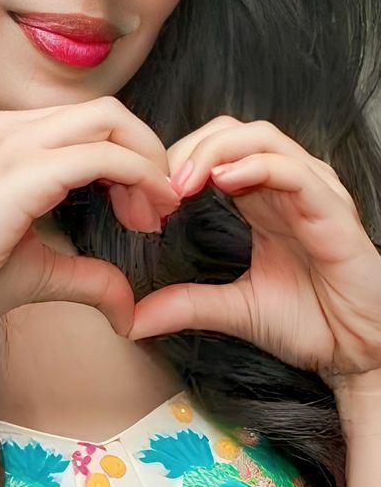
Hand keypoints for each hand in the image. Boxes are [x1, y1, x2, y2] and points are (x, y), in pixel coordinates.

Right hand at [0, 97, 179, 335]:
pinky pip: (103, 156)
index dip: (130, 160)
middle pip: (110, 113)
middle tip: (159, 209)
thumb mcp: (42, 269)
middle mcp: (13, 127)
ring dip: (148, 164)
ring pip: (112, 121)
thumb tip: (128, 311)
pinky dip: (139, 178)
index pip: (91, 124)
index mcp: (10, 137)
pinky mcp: (26, 169)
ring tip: (154, 215)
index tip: (143, 212)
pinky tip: (145, 214)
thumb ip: (89, 277)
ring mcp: (17, 142)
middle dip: (148, 154)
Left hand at [127, 114, 380, 389]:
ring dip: (213, 151)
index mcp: (263, 199)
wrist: (358, 354)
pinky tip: (222, 182)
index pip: (215, 149)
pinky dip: (254, 167)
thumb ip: (185, 305)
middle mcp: (288, 186)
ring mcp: (313, 192)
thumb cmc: (311, 324)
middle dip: (187, 147)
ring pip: (260, 137)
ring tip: (180, 182)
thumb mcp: (233, 310)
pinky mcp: (333, 209)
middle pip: (232, 131)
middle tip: (155, 184)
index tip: (144, 197)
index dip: (175, 161)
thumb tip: (130, 319)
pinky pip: (292, 169)